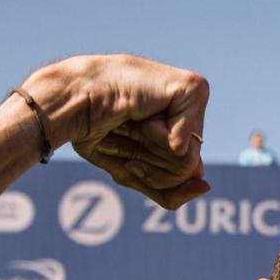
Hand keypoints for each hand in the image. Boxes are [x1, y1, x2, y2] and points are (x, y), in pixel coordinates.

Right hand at [38, 54, 210, 209]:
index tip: (126, 149)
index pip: (185, 174)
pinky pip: (185, 144)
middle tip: (130, 133)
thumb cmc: (95, 130)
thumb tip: (205, 186)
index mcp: (175, 126)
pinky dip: (157, 136)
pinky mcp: (193, 90)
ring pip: (190, 161)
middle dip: (152, 165)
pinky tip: (142, 111)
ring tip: (135, 121)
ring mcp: (192, 98)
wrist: (74, 101)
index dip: (152, 174)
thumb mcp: (133, 171)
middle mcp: (187, 112)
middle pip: (189, 170)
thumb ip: (169, 189)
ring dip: (152, 150)